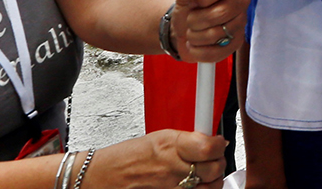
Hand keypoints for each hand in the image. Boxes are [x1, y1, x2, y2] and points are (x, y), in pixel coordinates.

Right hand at [86, 129, 228, 186]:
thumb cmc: (127, 156)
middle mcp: (173, 168)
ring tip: (201, 175)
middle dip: (218, 163)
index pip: (210, 147)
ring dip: (210, 181)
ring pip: (210, 187)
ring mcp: (171, 187)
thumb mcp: (158, 138)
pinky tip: (190, 185)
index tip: (218, 142)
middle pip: (215, 169)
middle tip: (212, 160)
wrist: (102, 176)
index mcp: (171, 145)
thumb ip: (187, 140)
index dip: (219, 145)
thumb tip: (212, 140)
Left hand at [171, 0, 248, 61]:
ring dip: (194, 35)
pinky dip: (196, 50)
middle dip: (196, 19)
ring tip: (192, 31)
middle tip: (191, 19)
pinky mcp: (236, 44)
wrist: (185, 28)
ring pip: (216, 34)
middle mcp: (241, 2)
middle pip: (221, 13)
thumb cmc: (189, 7)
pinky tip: (196, 44)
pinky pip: (213, 53)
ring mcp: (241, 24)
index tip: (196, 0)